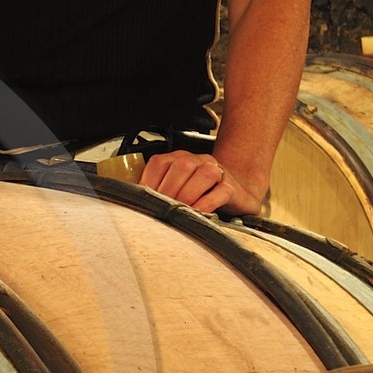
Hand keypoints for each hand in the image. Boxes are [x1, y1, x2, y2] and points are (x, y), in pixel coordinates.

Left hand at [138, 148, 266, 216]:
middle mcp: (198, 161)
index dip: (149, 181)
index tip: (143, 201)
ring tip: (180, 211)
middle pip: (181, 166)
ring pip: (202, 175)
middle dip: (168, 190)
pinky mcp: (232, 188)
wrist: (239, 193)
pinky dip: (206, 204)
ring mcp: (217, 172)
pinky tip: (198, 214)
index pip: (159, 162)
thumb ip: (157, 192)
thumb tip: (134, 206)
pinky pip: (219, 192)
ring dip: (188, 195)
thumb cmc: (202, 194)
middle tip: (162, 209)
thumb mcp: (177, 189)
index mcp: (180, 159)